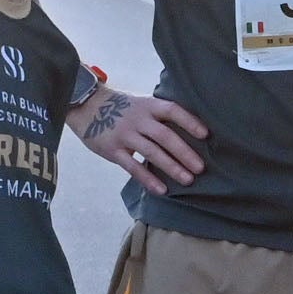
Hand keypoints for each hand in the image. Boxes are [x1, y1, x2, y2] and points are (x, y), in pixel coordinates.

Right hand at [70, 82, 206, 192]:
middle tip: (201, 168)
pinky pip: (133, 167)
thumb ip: (159, 116)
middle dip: (184, 153)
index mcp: (148, 105)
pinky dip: (148, 179)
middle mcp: (138, 119)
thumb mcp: (141, 104)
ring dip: (171, 167)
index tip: (206, 135)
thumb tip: (189, 133)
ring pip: (151, 153)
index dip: (190, 122)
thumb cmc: (122, 108)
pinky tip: (162, 190)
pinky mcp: (113, 150)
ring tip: (188, 180)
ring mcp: (125, 135)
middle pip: (165, 136)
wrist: (86, 107)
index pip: (173, 111)